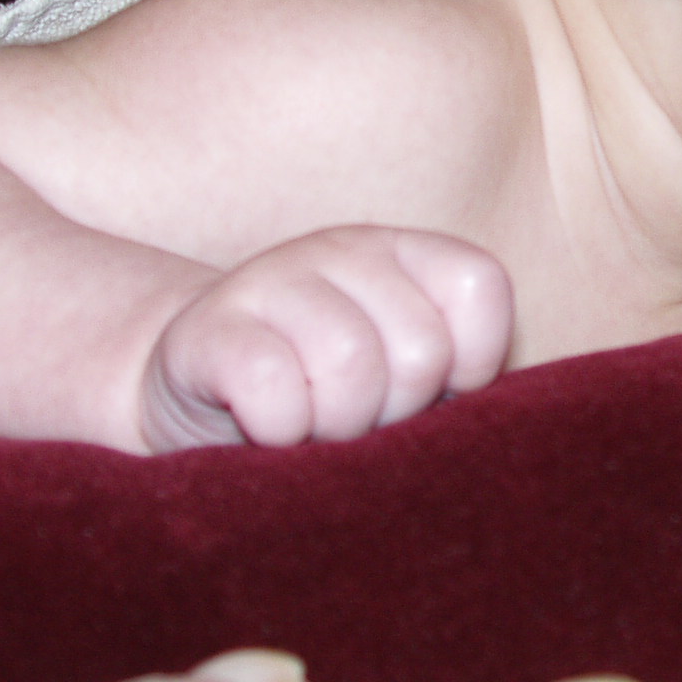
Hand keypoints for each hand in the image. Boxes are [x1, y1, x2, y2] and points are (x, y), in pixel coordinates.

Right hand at [141, 225, 515, 447]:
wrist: (197, 391)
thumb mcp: (398, 374)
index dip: (471, 363)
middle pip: (421, 350)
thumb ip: (450, 378)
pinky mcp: (206, 330)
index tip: (433, 394)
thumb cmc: (323, 394)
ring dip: (337, 428)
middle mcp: (342, 248)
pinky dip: (282, 432)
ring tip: (315, 428)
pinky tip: (270, 430)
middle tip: (357, 420)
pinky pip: (273, 390)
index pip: (481, 286)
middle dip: (396, 413)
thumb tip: (484, 432)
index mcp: (403, 253)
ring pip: (351, 366)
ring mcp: (270, 278)